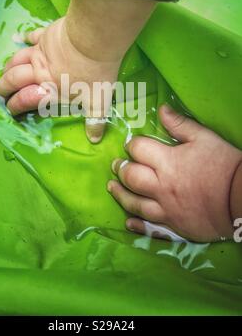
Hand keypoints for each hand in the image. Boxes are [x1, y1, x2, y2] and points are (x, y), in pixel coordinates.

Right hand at [0, 17, 120, 142]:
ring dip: (9, 67)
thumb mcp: (98, 101)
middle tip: (0, 92)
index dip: (14, 106)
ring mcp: (40, 53)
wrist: (92, 41)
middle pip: (14, 80)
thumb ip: (95, 121)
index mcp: (49, 90)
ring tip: (4, 72)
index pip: (26, 100)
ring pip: (17, 60)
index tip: (8, 109)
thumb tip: (94, 140)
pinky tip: (18, 38)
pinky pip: (31, 36)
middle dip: (4, 87)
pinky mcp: (45, 36)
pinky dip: (24, 37)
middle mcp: (39, 72)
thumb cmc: (95, 73)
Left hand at [108, 105, 241, 241]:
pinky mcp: (174, 225)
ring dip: (120, 194)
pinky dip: (136, 225)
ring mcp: (166, 208)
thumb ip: (180, 125)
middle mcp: (161, 185)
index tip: (132, 145)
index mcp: (168, 161)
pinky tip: (128, 222)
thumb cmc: (224, 164)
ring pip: (134, 203)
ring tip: (112, 187)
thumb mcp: (204, 138)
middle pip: (131, 177)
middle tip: (116, 165)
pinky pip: (149, 227)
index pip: (139, 149)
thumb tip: (161, 109)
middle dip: (120, 168)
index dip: (132, 145)